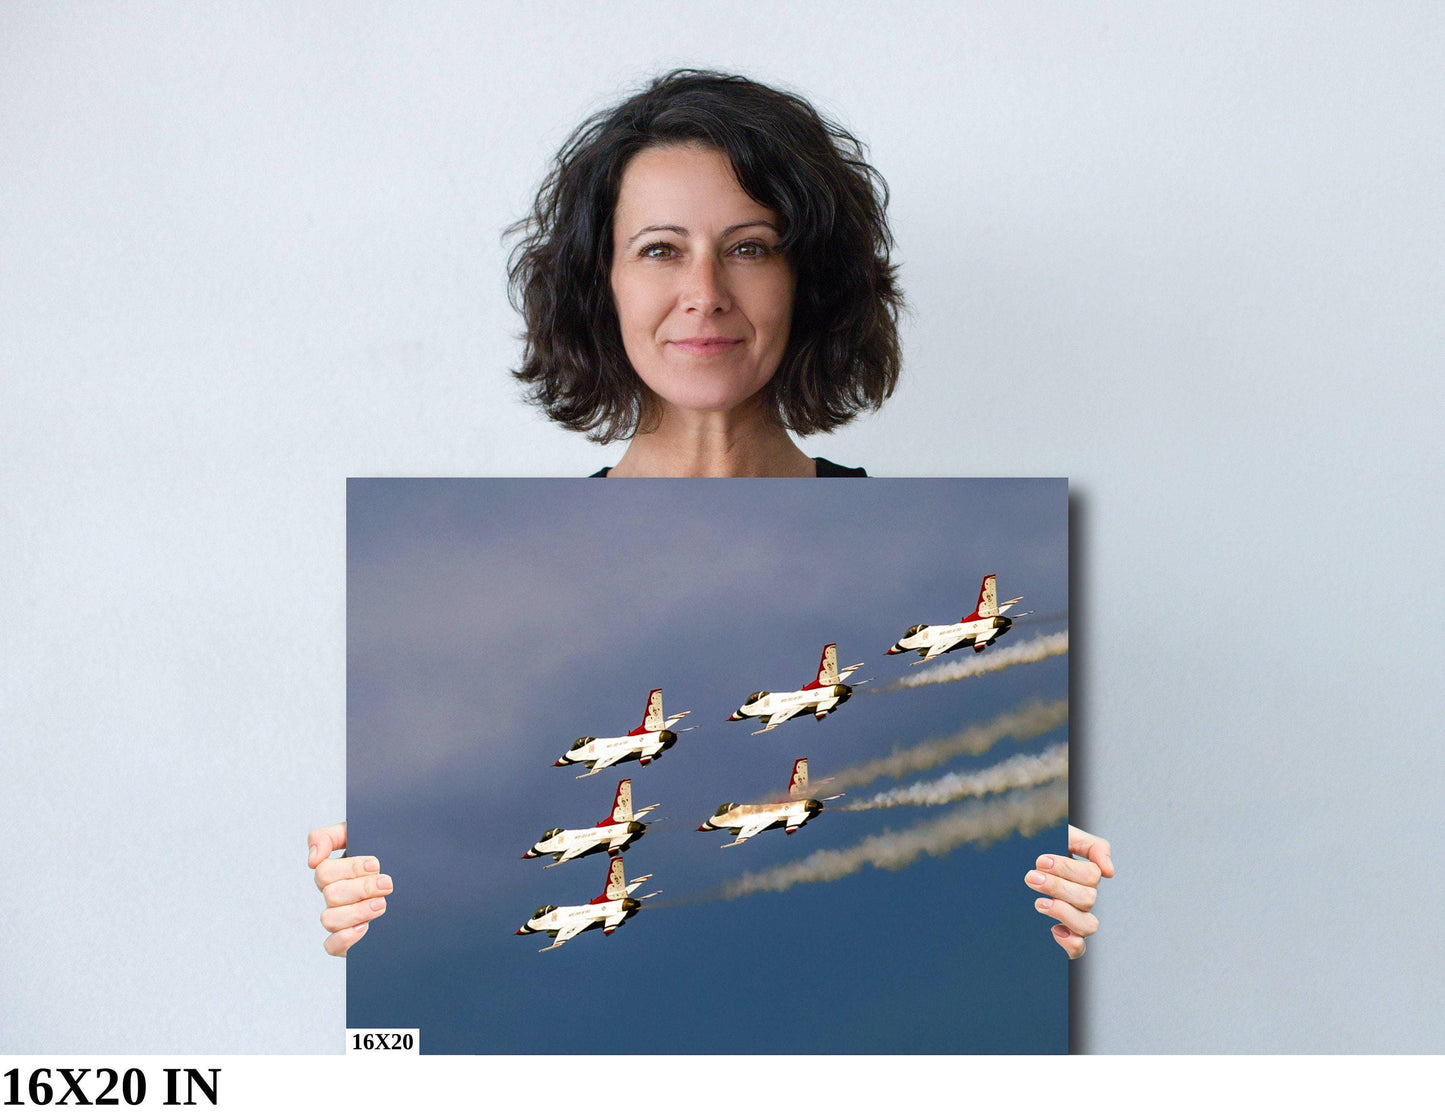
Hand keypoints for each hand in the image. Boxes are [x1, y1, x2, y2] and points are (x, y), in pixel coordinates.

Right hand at [308, 823, 392, 956]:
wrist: (419, 882)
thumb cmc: (389, 856)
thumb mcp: (363, 836)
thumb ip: (330, 836)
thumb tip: (313, 858)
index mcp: (335, 872)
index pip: (324, 870)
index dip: (350, 868)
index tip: (376, 864)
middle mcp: (335, 896)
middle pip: (331, 894)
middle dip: (362, 888)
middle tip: (387, 884)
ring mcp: (340, 918)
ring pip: (329, 919)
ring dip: (357, 911)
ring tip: (382, 904)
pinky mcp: (347, 941)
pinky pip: (331, 945)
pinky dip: (345, 938)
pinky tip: (365, 928)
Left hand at [1026, 825, 1112, 958]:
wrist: (1012, 860)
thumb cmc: (1041, 847)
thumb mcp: (1065, 836)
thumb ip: (1092, 846)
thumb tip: (1109, 872)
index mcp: (1086, 875)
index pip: (1091, 876)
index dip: (1066, 868)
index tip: (1040, 860)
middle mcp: (1084, 898)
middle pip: (1088, 899)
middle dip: (1057, 886)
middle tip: (1032, 877)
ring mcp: (1075, 917)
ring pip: (1088, 925)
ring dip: (1063, 912)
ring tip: (1038, 902)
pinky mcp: (1063, 934)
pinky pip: (1078, 948)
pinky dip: (1070, 942)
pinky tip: (1053, 929)